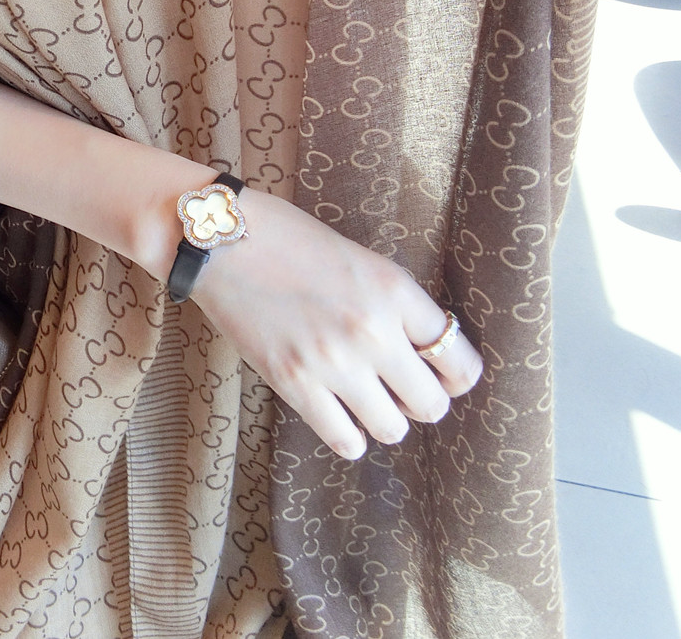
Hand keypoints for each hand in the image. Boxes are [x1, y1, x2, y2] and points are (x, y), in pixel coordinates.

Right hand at [191, 189, 482, 459]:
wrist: (221, 238)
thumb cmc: (289, 238)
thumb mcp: (360, 259)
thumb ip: (394, 304)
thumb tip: (421, 353)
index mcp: (395, 291)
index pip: (459, 362)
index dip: (454, 375)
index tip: (439, 373)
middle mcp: (372, 331)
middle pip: (432, 404)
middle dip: (420, 399)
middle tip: (398, 386)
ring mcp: (332, 362)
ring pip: (391, 429)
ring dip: (383, 418)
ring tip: (364, 397)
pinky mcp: (294, 384)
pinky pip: (345, 441)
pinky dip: (348, 434)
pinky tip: (337, 411)